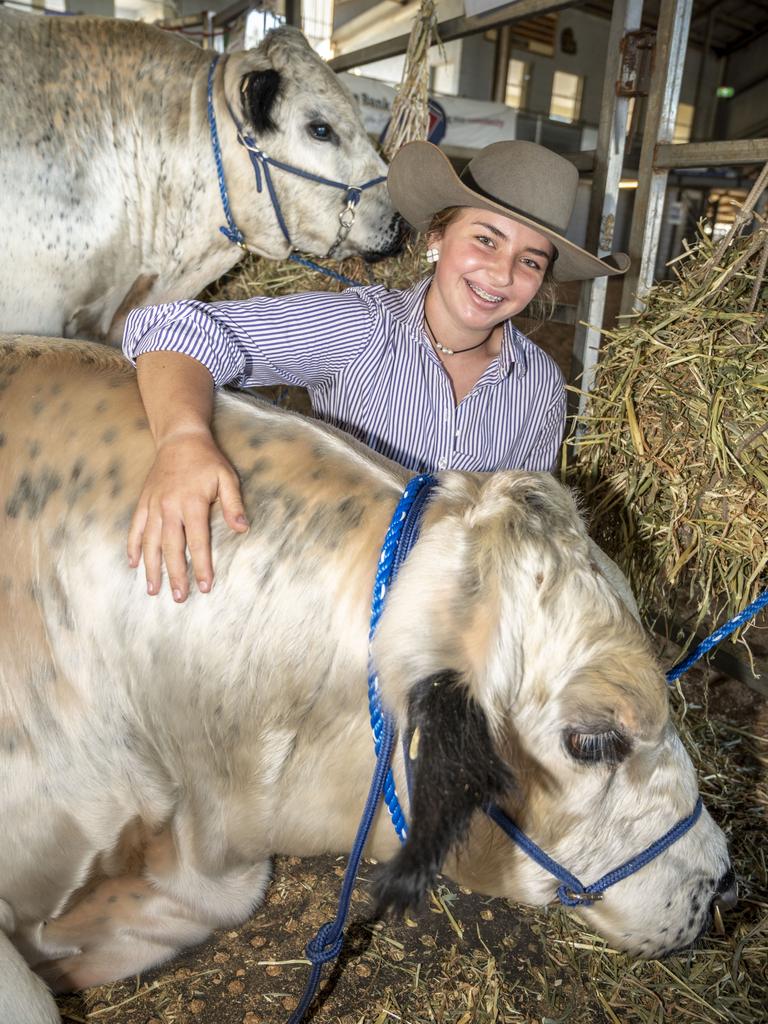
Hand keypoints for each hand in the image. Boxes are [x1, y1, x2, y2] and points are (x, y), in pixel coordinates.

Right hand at [127, 429, 248, 600]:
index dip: (201, 565)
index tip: (205, 586)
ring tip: (154, 590)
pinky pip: (135, 527)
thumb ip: (233, 504)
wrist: (180, 438)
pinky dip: (133, 546)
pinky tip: (133, 564)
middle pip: (171, 547)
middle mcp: (169, 506)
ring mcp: (153, 505)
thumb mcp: (227, 477)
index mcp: (192, 503)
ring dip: (151, 567)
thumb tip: (242, 528)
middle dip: (175, 574)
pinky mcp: (143, 501)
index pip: (197, 541)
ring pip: (150, 542)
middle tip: (179, 597)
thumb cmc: (208, 460)